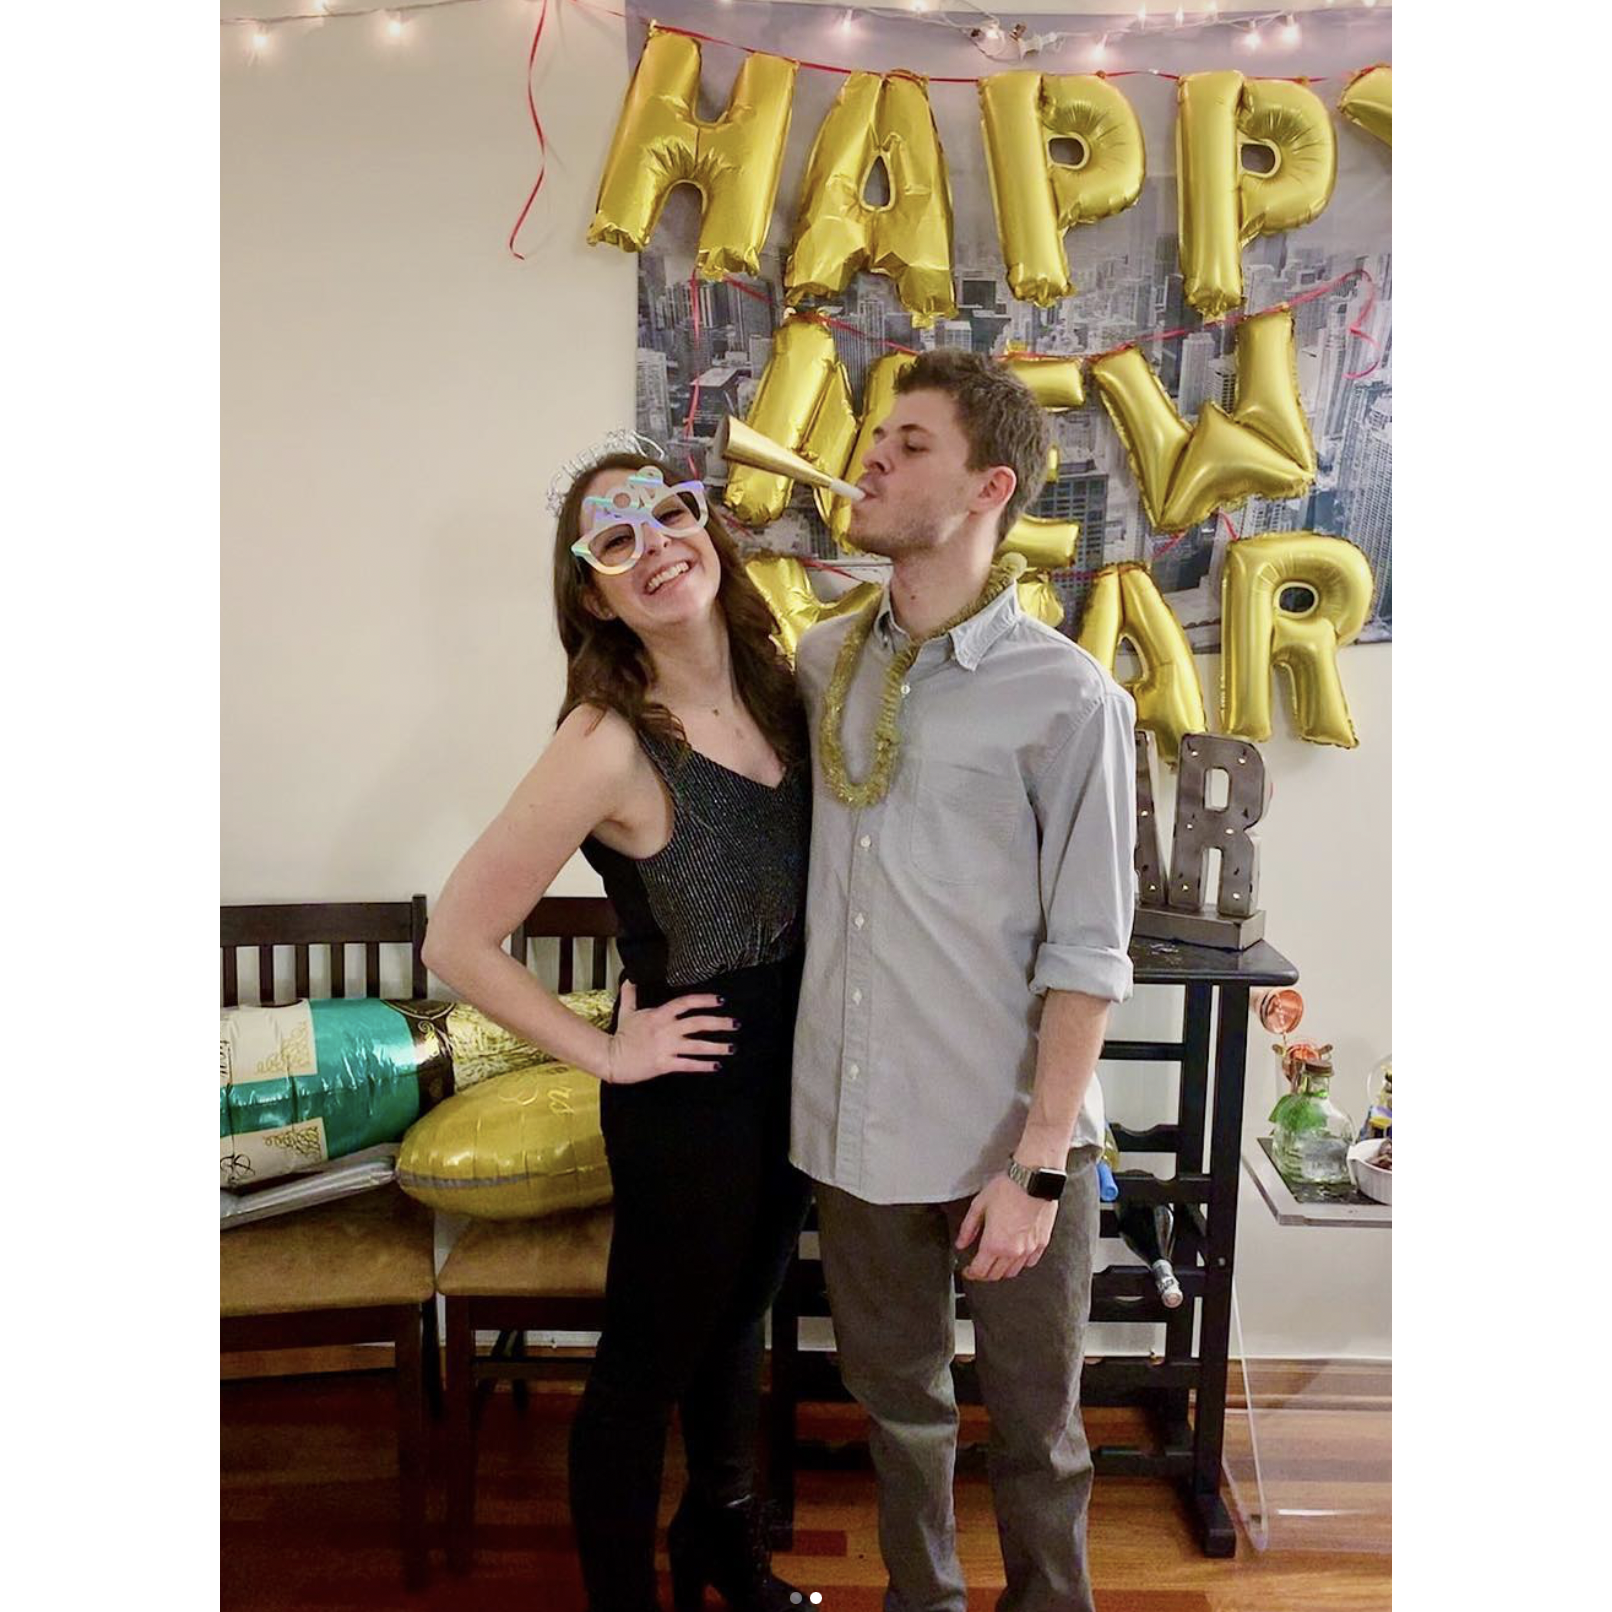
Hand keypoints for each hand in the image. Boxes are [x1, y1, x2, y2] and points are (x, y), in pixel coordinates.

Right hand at [604, 980, 737, 1084]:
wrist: (611, 1058)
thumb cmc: (620, 1036)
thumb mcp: (626, 1011)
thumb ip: (631, 994)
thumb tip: (630, 978)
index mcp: (659, 1015)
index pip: (686, 1003)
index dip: (704, 1000)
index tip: (720, 1001)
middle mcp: (666, 1029)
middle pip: (698, 1023)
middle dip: (719, 1023)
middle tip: (735, 1024)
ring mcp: (666, 1047)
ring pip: (697, 1046)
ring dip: (717, 1046)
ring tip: (732, 1047)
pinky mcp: (665, 1064)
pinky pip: (688, 1064)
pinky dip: (704, 1065)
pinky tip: (716, 1065)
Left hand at [955, 1174, 1056, 1281]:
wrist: (1033, 1180)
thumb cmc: (1008, 1188)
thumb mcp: (979, 1205)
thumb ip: (968, 1228)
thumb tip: (961, 1242)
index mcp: (994, 1243)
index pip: (980, 1271)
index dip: (971, 1273)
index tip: (968, 1270)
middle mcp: (1013, 1251)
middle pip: (995, 1275)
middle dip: (984, 1273)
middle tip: (979, 1267)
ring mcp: (1029, 1249)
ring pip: (1013, 1272)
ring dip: (1002, 1270)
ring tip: (995, 1261)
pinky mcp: (1042, 1243)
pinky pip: (1030, 1262)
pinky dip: (1020, 1263)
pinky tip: (1015, 1255)